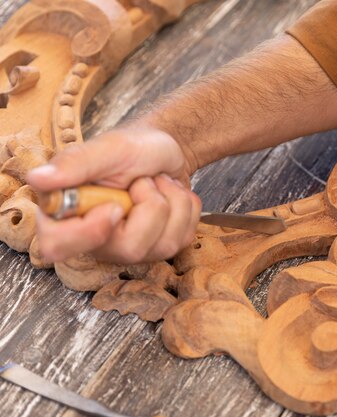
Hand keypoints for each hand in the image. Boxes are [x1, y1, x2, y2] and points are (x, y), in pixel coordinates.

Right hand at [27, 124, 201, 263]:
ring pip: (164, 244)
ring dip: (172, 201)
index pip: (57, 246)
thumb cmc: (132, 147)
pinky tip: (171, 194)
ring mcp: (129, 247)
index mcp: (67, 213)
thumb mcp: (108, 148)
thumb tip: (37, 178)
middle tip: (143, 181)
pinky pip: (183, 238)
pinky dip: (186, 208)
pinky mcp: (159, 248)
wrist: (165, 150)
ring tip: (157, 183)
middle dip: (150, 205)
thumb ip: (75, 163)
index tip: (114, 207)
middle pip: (129, 249)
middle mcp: (96, 238)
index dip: (89, 232)